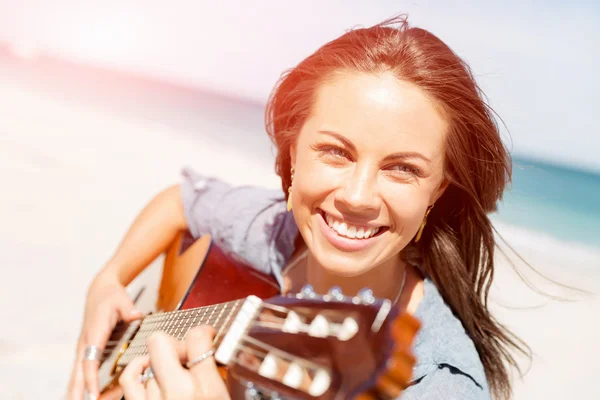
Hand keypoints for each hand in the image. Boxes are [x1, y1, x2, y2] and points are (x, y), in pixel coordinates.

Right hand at [67, 272, 142, 399]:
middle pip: (79, 373)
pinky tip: (91, 397)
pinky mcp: (87, 351)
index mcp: (94, 333)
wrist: (99, 291)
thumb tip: (135, 315)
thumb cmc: (110, 296)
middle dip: (80, 392)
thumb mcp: (121, 299)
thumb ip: (128, 308)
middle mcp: (86, 343)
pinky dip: (84, 385)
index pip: (90, 360)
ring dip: (79, 391)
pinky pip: (83, 372)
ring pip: (77, 375)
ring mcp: (84, 348)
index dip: (91, 378)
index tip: (93, 394)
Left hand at [119, 326, 229, 399]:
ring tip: (174, 376)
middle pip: (161, 342)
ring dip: (161, 367)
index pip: (197, 338)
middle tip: (186, 355)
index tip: (206, 335)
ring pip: (148, 363)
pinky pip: (129, 378)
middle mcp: (177, 392)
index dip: (203, 331)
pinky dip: (137, 369)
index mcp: (206, 388)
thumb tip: (213, 353)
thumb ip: (217, 375)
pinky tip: (148, 371)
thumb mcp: (223, 397)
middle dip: (174, 344)